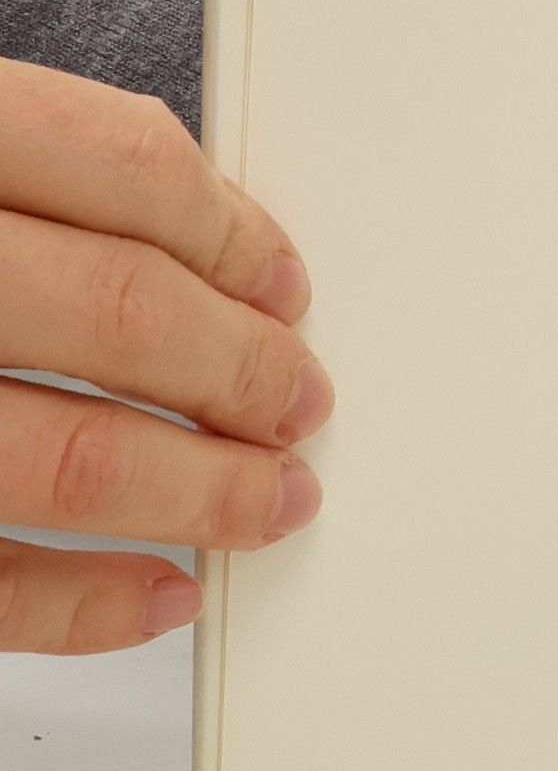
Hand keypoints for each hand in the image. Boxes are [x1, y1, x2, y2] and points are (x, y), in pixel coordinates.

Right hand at [0, 58, 330, 653]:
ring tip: (272, 500)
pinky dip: (84, 606)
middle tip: (304, 402)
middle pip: (120, 311)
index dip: (232, 231)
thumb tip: (211, 242)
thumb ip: (41, 175)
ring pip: (67, 459)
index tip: (289, 285)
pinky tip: (162, 591)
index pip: (121, 164)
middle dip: (244, 370)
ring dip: (200, 492)